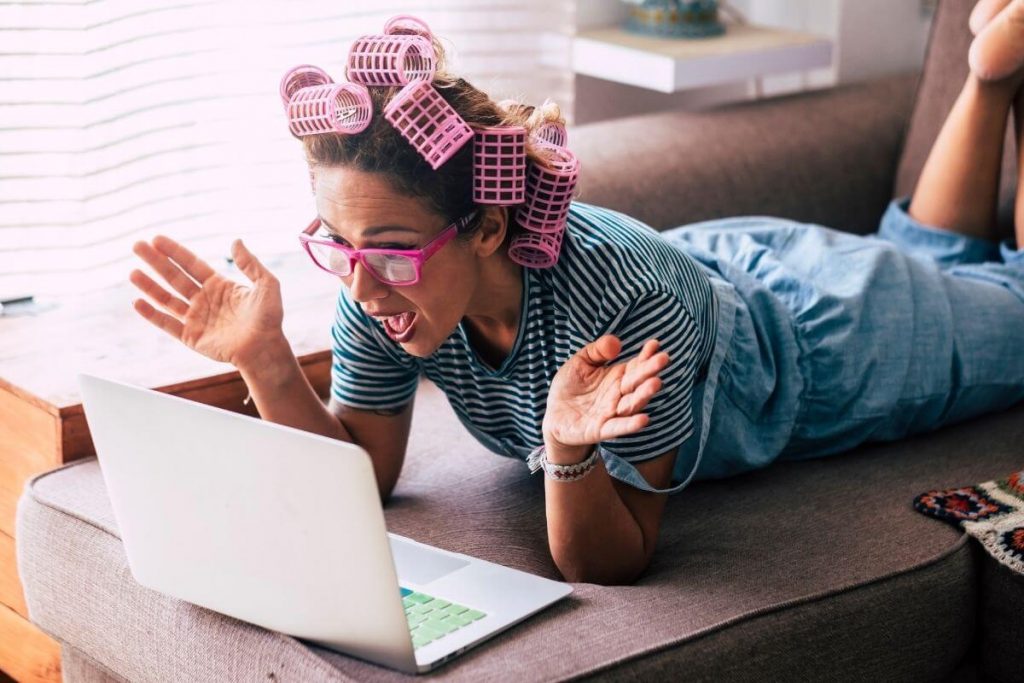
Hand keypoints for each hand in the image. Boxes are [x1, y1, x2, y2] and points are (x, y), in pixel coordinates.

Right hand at [130, 235, 284, 368]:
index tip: (157, 239)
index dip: (174, 252)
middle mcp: (204, 300)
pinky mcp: (191, 337)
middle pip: (174, 277)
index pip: (191, 264)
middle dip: (155, 262)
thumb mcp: (266, 284)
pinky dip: (151, 314)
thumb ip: (250, 263)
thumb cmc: (269, 318)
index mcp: (219, 286)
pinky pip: (167, 323)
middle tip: (137, 246)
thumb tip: (236, 241)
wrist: (265, 348)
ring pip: (167, 298)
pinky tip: (137, 302)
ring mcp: (196, 318)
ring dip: (149, 286)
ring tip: (133, 272)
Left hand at [543, 335, 669, 450]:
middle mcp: (619, 395)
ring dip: (644, 395)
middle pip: (637, 383)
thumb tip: (617, 342)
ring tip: (656, 382)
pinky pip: (618, 427)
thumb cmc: (570, 386)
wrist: (553, 415)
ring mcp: (612, 413)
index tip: (656, 344)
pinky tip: (644, 419)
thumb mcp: (580, 362)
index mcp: (617, 377)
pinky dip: (630, 425)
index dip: (646, 356)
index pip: (636, 366)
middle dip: (650, 371)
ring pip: (632, 404)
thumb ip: (597, 351)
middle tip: (664, 359)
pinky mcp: (601, 429)